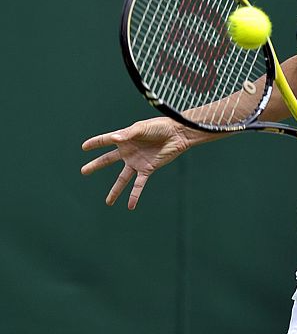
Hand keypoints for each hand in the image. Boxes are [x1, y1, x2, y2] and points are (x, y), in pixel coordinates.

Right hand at [81, 117, 209, 208]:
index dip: (95, 143)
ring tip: (108, 202)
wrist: (176, 135)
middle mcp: (127, 151)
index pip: (105, 141)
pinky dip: (134, 195)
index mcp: (124, 138)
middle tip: (83, 171)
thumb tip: (114, 138)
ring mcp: (136, 162)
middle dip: (95, 165)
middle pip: (107, 160)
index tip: (84, 147)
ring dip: (115, 191)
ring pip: (122, 179)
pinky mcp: (147, 169)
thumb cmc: (159, 127)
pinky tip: (130, 206)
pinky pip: (139, 184)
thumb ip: (127, 134)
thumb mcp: (141, 128)